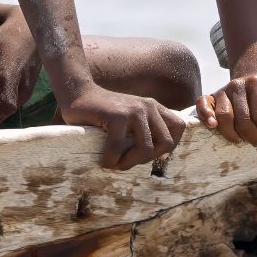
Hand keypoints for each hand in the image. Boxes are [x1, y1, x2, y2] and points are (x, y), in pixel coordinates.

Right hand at [58, 85, 187, 169]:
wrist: (77, 93)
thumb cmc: (102, 112)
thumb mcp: (130, 118)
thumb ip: (143, 130)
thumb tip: (153, 158)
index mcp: (154, 107)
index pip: (179, 128)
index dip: (167, 146)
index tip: (148, 154)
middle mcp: (148, 106)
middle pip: (166, 143)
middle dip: (148, 159)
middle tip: (128, 161)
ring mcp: (134, 110)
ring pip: (146, 149)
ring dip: (130, 163)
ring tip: (116, 163)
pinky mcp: (117, 115)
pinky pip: (119, 148)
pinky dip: (111, 160)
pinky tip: (104, 161)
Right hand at [195, 71, 256, 145]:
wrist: (255, 80)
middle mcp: (238, 84)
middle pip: (243, 120)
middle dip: (252, 136)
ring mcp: (223, 90)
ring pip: (224, 118)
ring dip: (233, 135)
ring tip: (241, 138)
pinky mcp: (212, 96)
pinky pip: (202, 104)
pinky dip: (205, 116)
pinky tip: (213, 126)